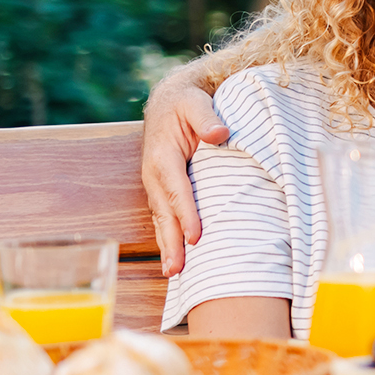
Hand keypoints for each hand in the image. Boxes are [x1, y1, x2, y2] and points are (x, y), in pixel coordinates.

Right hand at [142, 69, 227, 275]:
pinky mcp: (161, 190)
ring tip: (173, 273)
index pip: (177, 189)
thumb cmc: (186, 103)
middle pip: (164, 212)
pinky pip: (163, 217)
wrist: (167, 101)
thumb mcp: (196, 102)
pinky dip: (167, 238)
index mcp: (163, 156)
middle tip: (177, 269)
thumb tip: (220, 134)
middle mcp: (154, 174)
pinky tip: (174, 257)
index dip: (186, 213)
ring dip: (166, 246)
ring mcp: (155, 184)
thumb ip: (207, 117)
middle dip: (171, 242)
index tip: (196, 236)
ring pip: (161, 219)